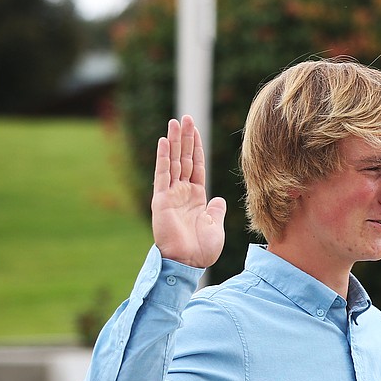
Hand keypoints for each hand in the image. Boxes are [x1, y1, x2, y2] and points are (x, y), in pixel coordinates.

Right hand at [151, 115, 226, 268]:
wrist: (189, 262)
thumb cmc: (202, 249)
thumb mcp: (215, 226)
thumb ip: (216, 210)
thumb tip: (219, 199)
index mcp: (196, 198)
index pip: (195, 167)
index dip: (196, 149)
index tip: (195, 130)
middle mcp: (182, 193)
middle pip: (184, 159)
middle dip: (185, 138)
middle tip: (185, 117)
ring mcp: (171, 195)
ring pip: (173, 162)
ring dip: (174, 141)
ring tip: (175, 121)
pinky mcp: (162, 200)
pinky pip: (163, 175)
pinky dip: (164, 158)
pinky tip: (164, 141)